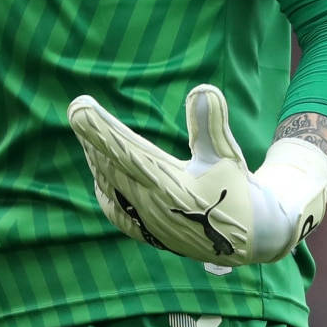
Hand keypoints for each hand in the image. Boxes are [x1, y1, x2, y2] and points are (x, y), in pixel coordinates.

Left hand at [67, 84, 326, 265]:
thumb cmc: (237, 188)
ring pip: (110, 185)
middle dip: (93, 138)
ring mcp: (148, 222)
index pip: (127, 151)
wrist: (248, 237)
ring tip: (86, 133)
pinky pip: (115, 209)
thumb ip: (211, 123)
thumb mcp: (228, 153)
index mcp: (173, 185)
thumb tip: (202, 88)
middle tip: (78, 110)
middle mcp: (154, 206)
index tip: (80, 108)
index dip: (101, 130)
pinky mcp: (148, 233)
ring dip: (96, 158)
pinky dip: (104, 186)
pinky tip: (99, 172)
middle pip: (111, 165)